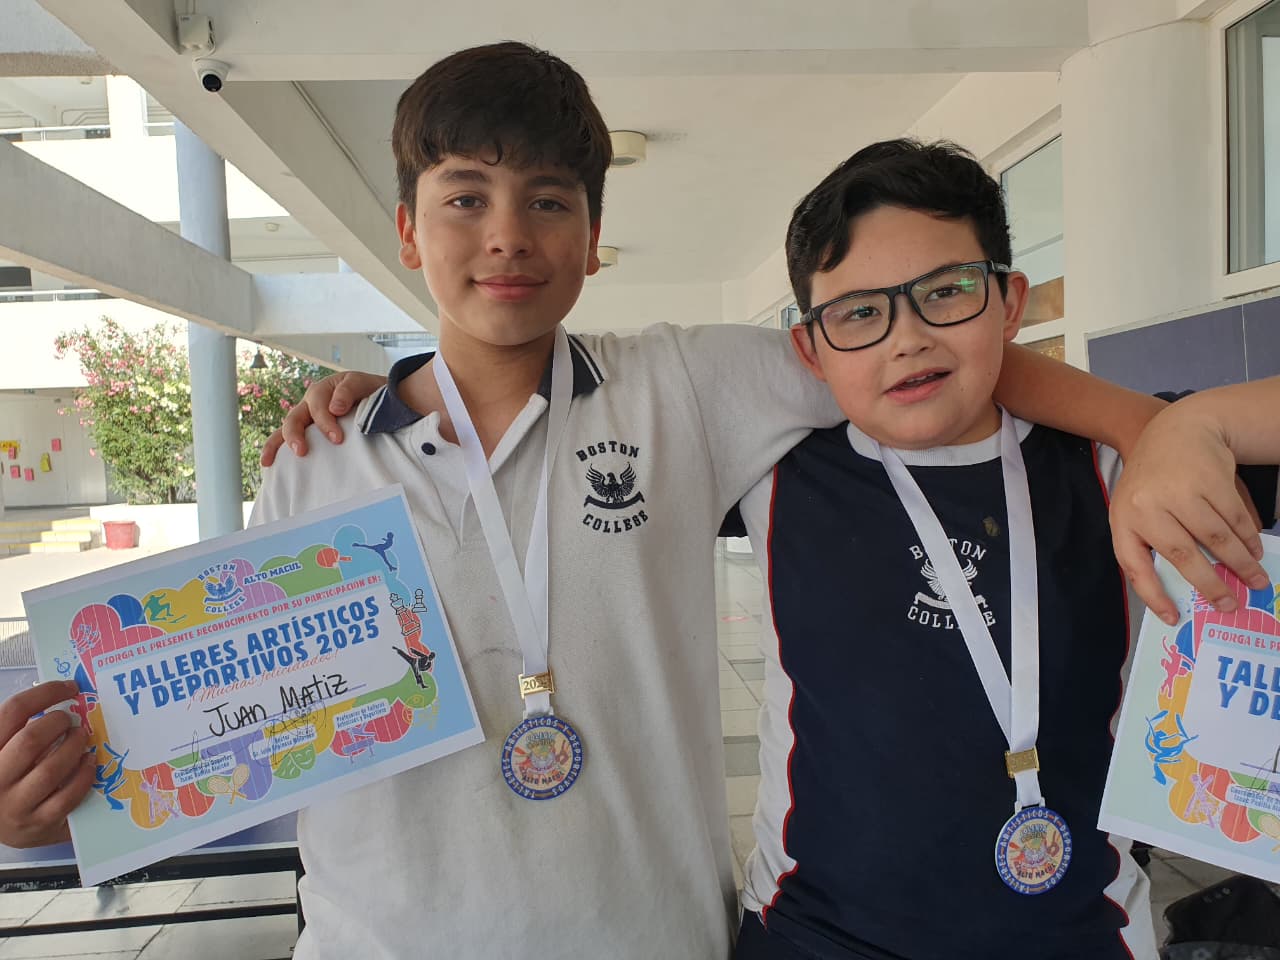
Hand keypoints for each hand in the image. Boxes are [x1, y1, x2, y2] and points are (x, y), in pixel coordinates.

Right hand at [0, 681, 94, 847]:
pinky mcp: (38, 824)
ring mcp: (16, 804)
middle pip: (31, 739)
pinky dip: (84, 775)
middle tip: (71, 720)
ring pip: (51, 769)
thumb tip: (65, 696)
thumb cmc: (8, 778)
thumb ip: (24, 728)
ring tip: (82, 737)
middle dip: (59, 723)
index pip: (13, 711)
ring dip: (75, 747)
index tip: (69, 687)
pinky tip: (89, 763)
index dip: (45, 693)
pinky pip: (67, 797)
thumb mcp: (7, 750)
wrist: (1, 822)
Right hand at [260, 371, 388, 466]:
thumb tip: (334, 409)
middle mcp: (309, 406)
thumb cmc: (370, 392)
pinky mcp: (308, 435)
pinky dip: (277, 452)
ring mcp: (306, 421)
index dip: (325, 423)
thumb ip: (349, 391)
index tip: (337, 439)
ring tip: (269, 461)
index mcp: (321, 391)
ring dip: (276, 445)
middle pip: (294, 419)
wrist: (378, 400)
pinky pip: (288, 442)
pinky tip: (270, 466)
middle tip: (301, 452)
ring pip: (285, 430)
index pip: (317, 407)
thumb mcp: (362, 384)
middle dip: (295, 436)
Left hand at [1110, 405, 1267, 624]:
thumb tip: (1180, 590)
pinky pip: (1234, 518)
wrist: (1173, 429)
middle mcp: (1147, 506)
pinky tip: (1255, 550)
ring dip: (1240, 564)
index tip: (1174, 619)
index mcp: (1123, 519)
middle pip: (1184, 556)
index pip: (1134, 565)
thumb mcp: (1136, 509)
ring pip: (1217, 538)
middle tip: (1231, 607)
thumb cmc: (1153, 481)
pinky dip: (1248, 538)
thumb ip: (1151, 542)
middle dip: (1212, 586)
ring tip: (1254, 580)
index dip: (1153, 595)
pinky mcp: (1210, 479)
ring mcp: (1179, 490)